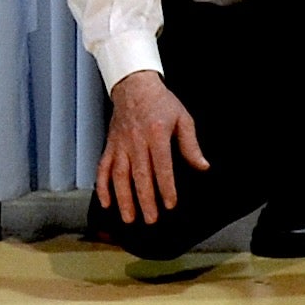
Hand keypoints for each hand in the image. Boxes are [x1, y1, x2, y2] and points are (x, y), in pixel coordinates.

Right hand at [96, 69, 205, 229]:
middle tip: (151, 219)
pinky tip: (105, 202)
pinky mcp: (110, 145)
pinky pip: (103, 167)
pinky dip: (102, 185)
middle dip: (145, 200)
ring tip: (128, 217)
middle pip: (140, 175)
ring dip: (123, 198)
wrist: (134, 85)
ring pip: (119, 175)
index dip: (166, 187)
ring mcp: (120, 145)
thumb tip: (202, 166)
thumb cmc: (161, 102)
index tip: (170, 204)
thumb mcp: (183, 118)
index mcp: (156, 134)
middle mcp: (136, 141)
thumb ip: (190, 145)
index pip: (162, 166)